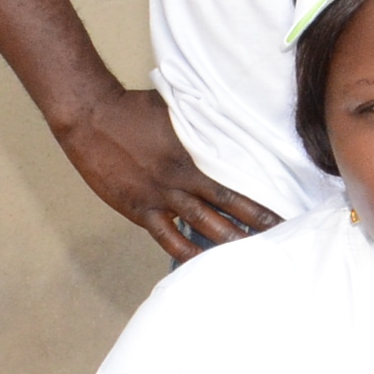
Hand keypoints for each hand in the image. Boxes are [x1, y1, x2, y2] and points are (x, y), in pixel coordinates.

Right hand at [53, 89, 276, 259]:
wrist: (90, 118)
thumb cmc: (134, 109)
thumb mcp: (176, 111)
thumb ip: (201, 127)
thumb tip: (229, 129)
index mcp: (195, 156)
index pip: (236, 186)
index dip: (260, 205)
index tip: (283, 217)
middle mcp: (181, 180)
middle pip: (226, 210)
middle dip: (254, 229)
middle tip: (280, 244)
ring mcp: (160, 198)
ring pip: (202, 227)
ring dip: (227, 243)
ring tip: (251, 260)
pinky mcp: (140, 210)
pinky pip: (168, 238)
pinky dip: (187, 252)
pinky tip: (204, 265)